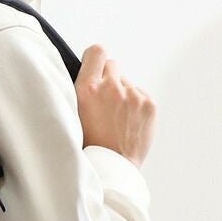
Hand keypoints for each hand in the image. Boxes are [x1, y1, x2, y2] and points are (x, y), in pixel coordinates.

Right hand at [75, 44, 156, 167]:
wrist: (112, 167)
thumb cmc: (88, 146)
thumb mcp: (73, 115)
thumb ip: (82, 92)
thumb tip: (88, 75)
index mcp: (87, 89)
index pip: (96, 52)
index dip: (94, 59)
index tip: (93, 67)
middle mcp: (111, 88)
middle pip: (112, 65)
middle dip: (107, 78)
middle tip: (103, 100)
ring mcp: (133, 95)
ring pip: (126, 83)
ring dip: (121, 94)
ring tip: (115, 119)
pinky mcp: (148, 104)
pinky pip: (140, 95)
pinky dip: (134, 105)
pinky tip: (126, 122)